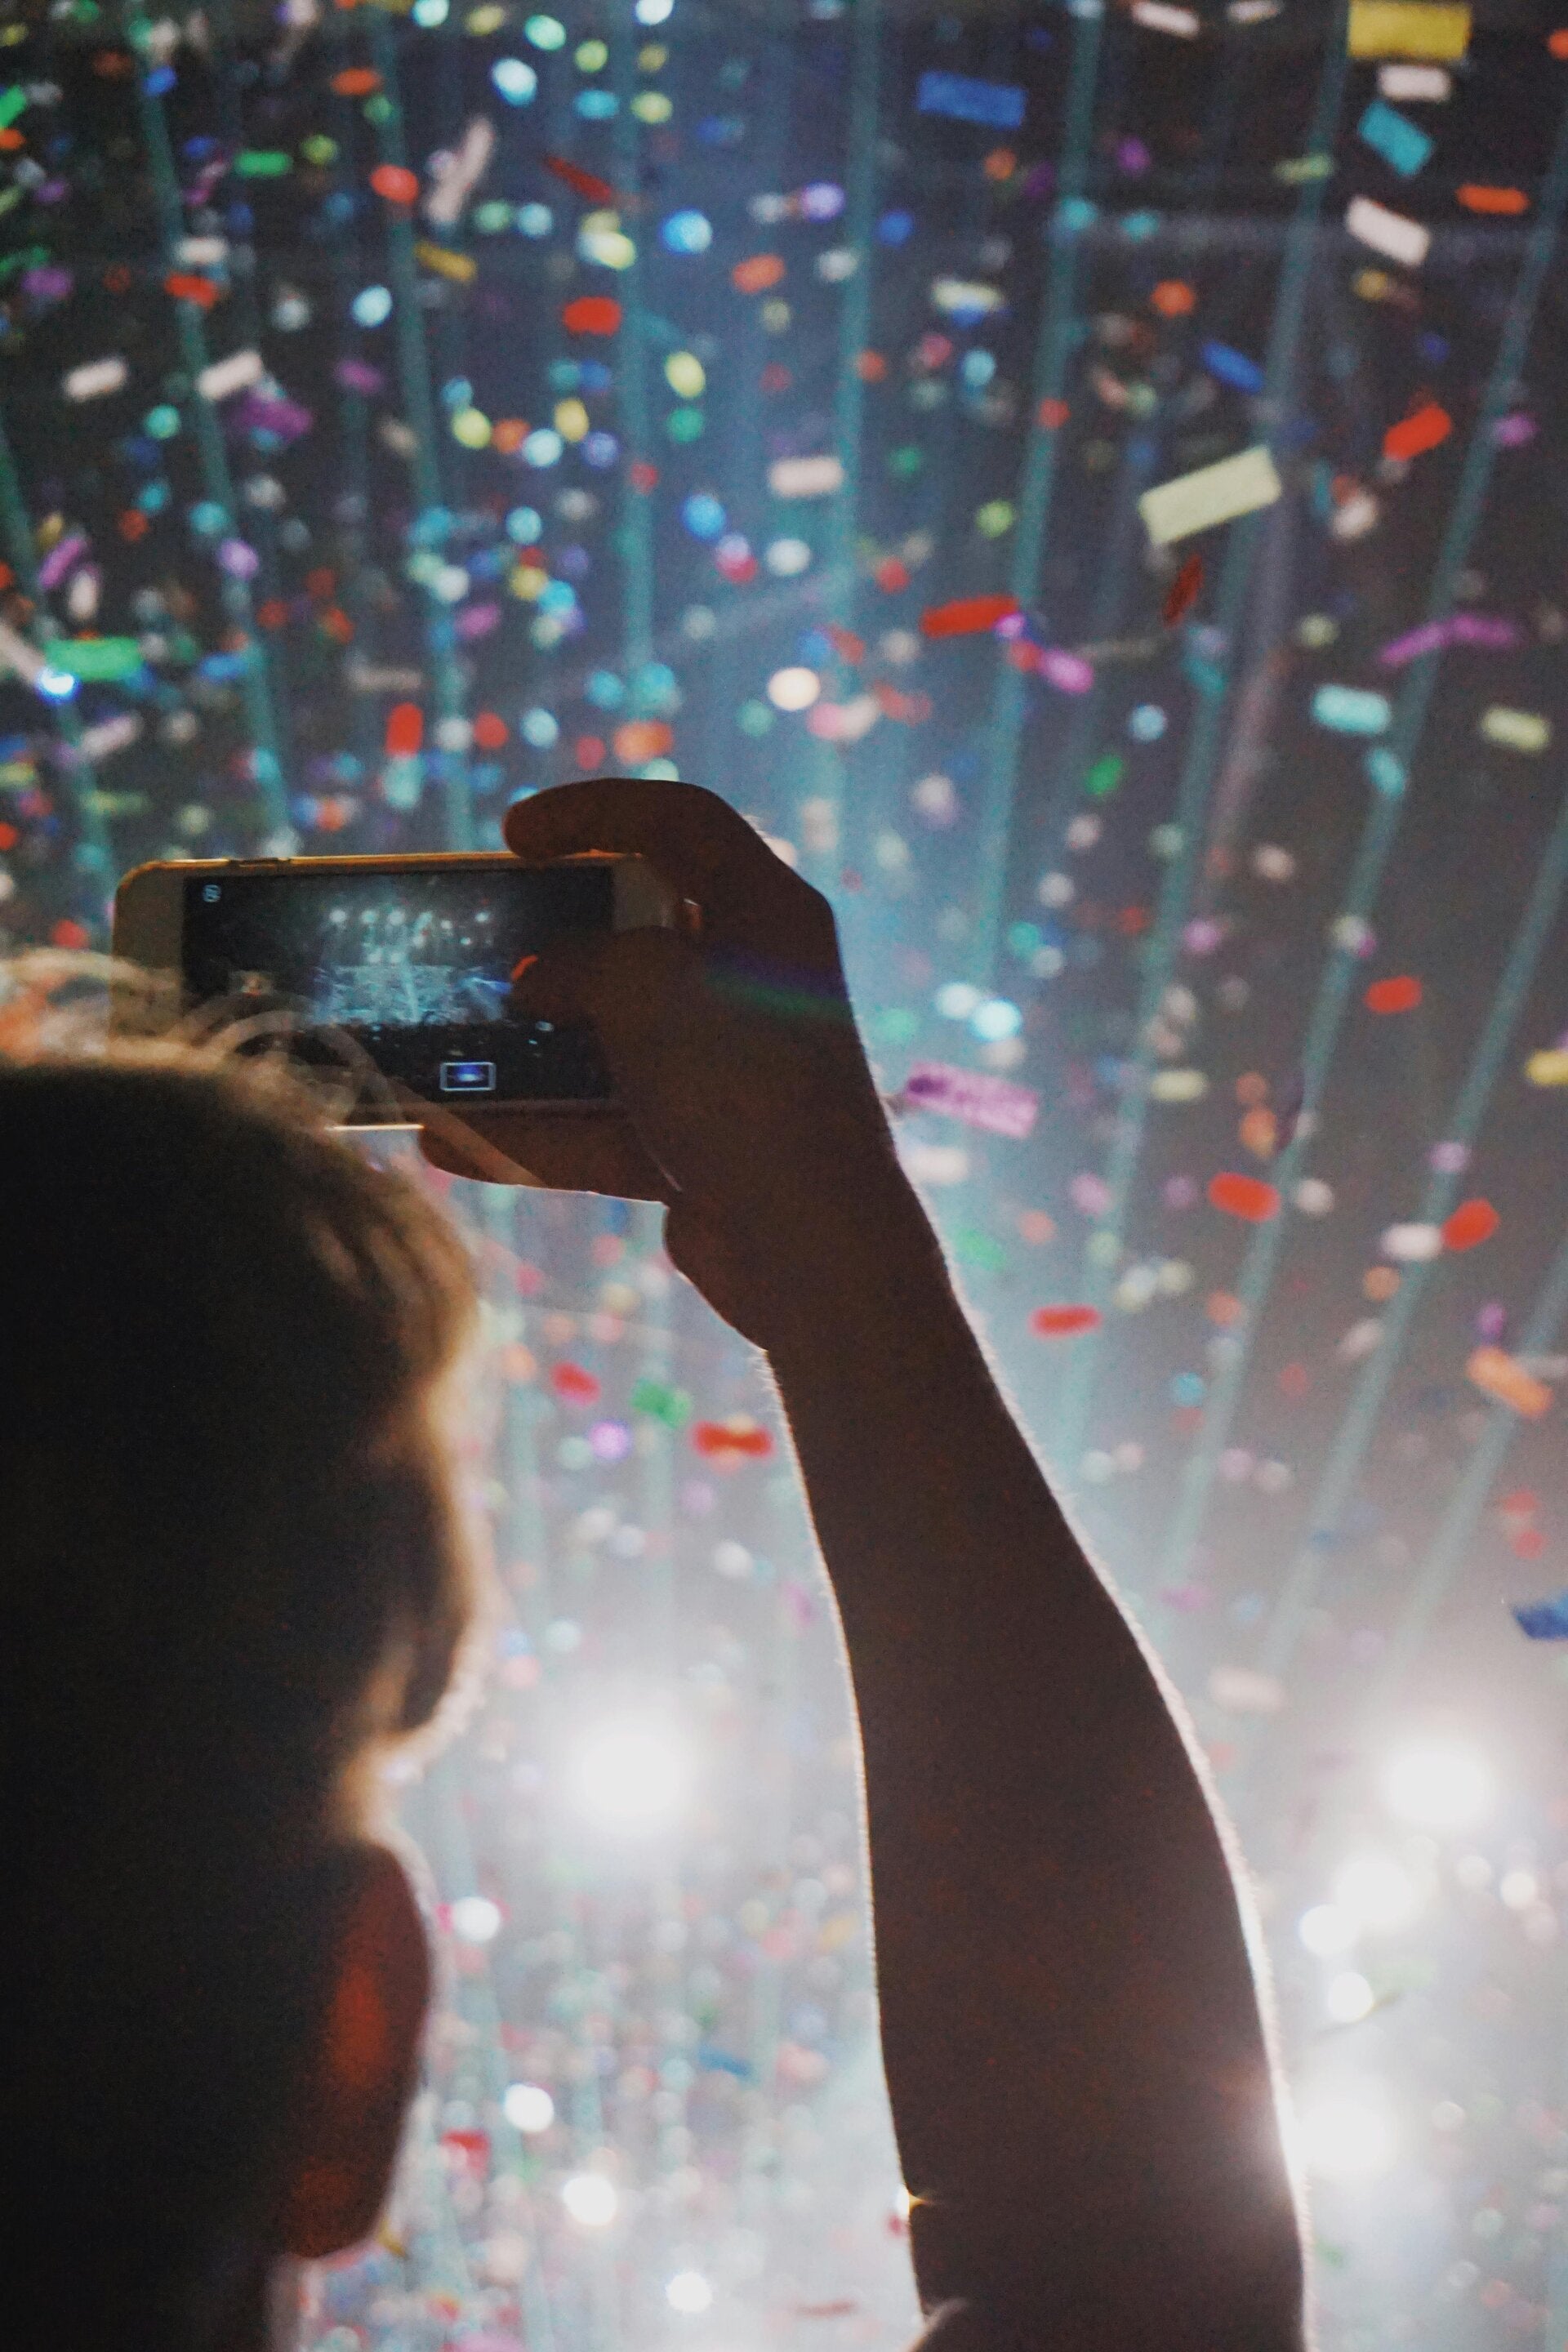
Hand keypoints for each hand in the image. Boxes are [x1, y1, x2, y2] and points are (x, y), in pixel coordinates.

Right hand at [419, 779, 926, 1343]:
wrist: (808, 1244)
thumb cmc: (740, 1084)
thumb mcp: (644, 985)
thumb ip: (578, 959)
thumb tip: (535, 981)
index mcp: (768, 912)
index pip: (681, 820)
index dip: (594, 810)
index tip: (516, 835)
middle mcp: (751, 985)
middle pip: (636, 935)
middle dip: (550, 943)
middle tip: (481, 942)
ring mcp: (724, 1071)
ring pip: (606, 1041)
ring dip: (524, 1051)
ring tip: (441, 1052)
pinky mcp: (697, 1148)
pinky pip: (599, 1126)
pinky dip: (531, 1132)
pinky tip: (450, 1141)